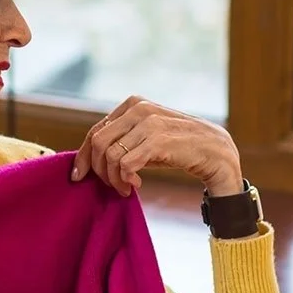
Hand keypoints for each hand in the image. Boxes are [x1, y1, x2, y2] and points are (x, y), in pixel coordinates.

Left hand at [72, 96, 242, 197]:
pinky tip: (137, 184)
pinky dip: (126, 179)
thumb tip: (88, 159)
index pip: (96, 131)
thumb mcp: (145, 139)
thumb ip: (121, 141)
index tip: (78, 177)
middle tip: (113, 186)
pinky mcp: (157, 139)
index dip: (83, 157)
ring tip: (126, 188)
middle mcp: (138, 108)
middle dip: (99, 170)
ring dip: (114, 179)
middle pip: (98, 143)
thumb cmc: (176, 148)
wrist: (213, 150)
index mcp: (132, 104)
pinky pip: (126, 163)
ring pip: (111, 155)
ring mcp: (148, 122)